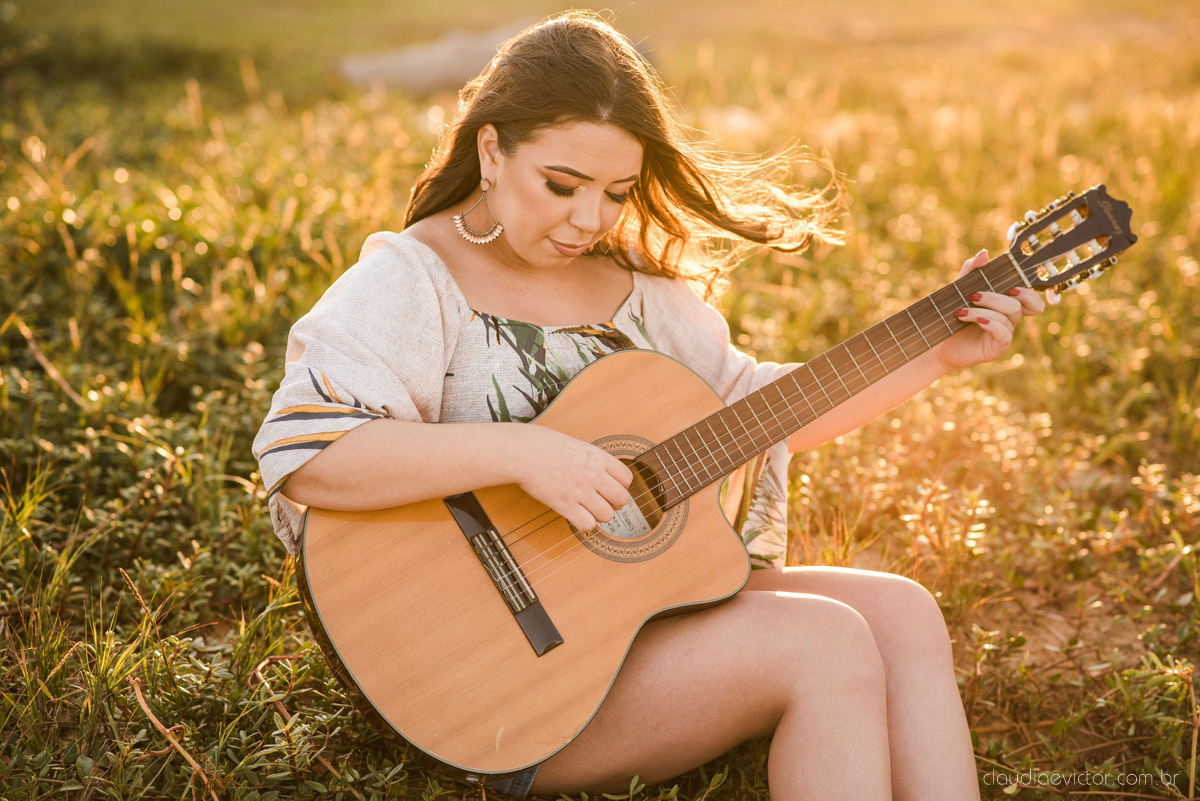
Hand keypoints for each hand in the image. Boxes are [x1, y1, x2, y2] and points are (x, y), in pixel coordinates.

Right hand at [510, 425, 632, 531]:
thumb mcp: (576, 445)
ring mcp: (580, 490)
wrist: (522, 452)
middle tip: (602, 502)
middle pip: (621, 499)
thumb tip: (601, 472)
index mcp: (597, 458)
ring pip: (607, 515)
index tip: (610, 488)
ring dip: (599, 516)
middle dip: (614, 504)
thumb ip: (591, 460)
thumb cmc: (543, 445)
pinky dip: (585, 524)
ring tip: (588, 510)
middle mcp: (593, 475)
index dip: (621, 486)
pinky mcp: (564, 504)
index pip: (626, 478)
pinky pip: (587, 524)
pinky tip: (577, 517)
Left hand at [935, 249, 1045, 371]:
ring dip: (983, 310)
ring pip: (1009, 316)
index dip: (1029, 292)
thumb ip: (971, 271)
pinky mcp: (998, 347)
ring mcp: (1006, 333)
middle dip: (996, 297)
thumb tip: (984, 254)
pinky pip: (1003, 333)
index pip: (1031, 299)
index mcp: (1006, 304)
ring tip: (961, 311)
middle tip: (974, 296)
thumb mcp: (960, 290)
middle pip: (1019, 304)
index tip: (1009, 287)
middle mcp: (1010, 318)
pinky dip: (990, 323)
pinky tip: (976, 321)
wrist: (939, 343)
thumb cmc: (953, 315)